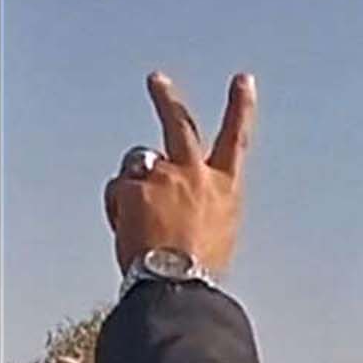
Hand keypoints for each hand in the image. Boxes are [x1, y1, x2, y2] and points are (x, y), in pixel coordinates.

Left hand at [104, 72, 254, 273]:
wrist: (178, 282)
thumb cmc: (202, 268)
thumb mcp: (220, 232)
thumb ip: (202, 204)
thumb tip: (179, 198)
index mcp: (225, 188)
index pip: (236, 138)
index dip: (240, 107)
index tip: (243, 81)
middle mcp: (196, 174)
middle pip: (180, 125)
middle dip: (167, 100)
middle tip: (156, 80)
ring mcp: (163, 177)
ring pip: (139, 160)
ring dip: (135, 179)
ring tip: (139, 214)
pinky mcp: (134, 186)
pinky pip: (119, 189)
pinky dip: (119, 207)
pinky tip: (129, 229)